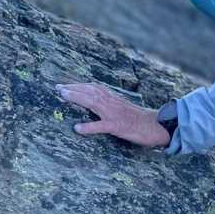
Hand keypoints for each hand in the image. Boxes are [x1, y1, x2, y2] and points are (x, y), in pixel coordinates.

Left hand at [56, 83, 170, 147]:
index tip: (64, 85)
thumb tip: (94, 104)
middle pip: (91, 91)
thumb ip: (109, 105)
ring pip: (94, 103)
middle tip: (58, 87)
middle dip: (73, 88)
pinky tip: (78, 128)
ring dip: (78, 98)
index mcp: (113, 99)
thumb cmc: (138, 120)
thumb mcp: (122, 109)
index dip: (78, 85)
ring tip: (63, 96)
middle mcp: (113, 103)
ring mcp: (115, 114)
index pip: (94, 88)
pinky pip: (102, 126)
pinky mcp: (118, 126)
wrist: (156, 126)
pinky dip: (89, 126)